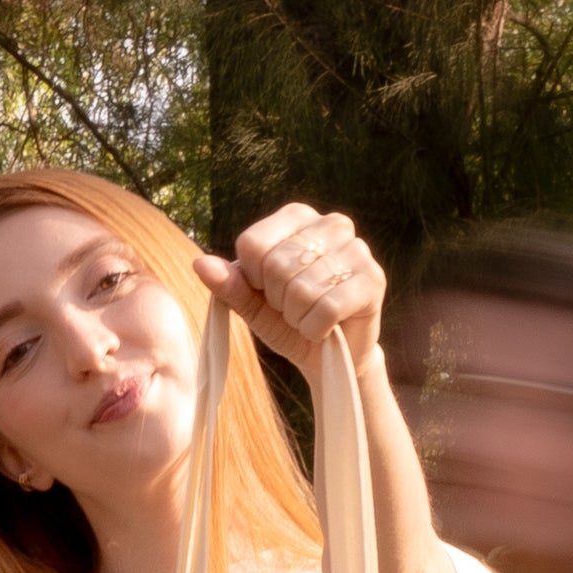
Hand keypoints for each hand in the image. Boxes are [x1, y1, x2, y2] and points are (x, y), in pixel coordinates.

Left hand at [198, 200, 385, 379]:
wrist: (327, 355)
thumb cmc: (287, 321)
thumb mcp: (251, 303)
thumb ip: (228, 283)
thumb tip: (199, 264)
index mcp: (297, 217)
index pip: (253, 244)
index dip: (252, 279)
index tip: (267, 291)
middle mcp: (331, 223)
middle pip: (277, 265)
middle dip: (278, 301)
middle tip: (293, 309)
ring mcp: (357, 249)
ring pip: (302, 288)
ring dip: (298, 317)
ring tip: (310, 317)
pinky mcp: (373, 280)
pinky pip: (327, 307)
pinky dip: (317, 328)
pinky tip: (326, 328)